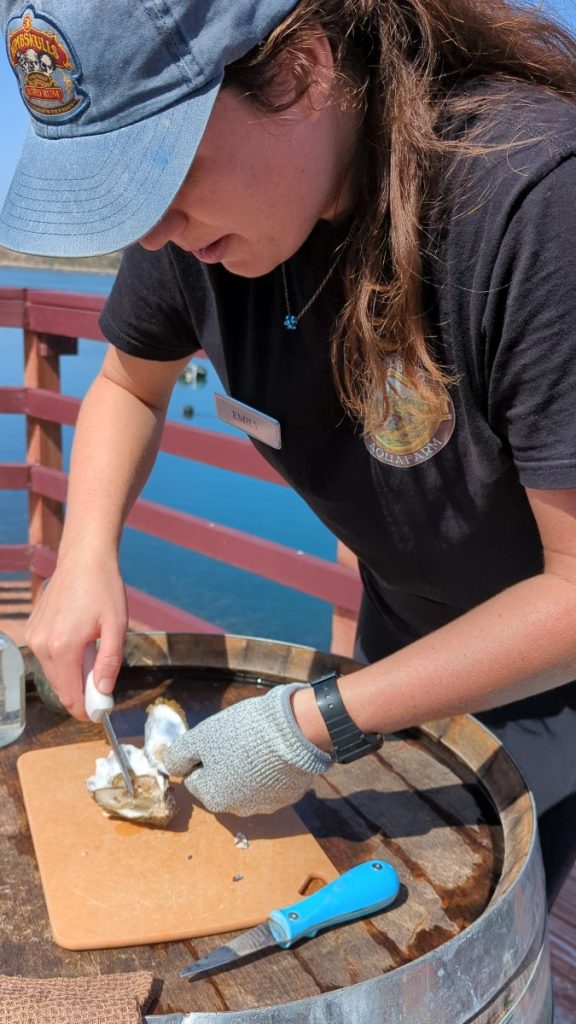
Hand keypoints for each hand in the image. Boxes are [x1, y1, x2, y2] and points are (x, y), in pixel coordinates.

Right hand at [25, 553, 127, 720]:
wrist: (83, 559)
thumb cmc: (103, 589)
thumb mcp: (116, 627)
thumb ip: (108, 662)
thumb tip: (103, 692)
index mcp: (63, 647)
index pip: (70, 695)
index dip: (86, 709)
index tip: (101, 711)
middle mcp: (42, 645)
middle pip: (60, 688)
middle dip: (81, 693)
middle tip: (103, 685)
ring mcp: (34, 636)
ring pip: (53, 673)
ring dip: (73, 675)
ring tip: (94, 655)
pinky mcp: (33, 629)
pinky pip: (48, 657)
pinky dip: (63, 660)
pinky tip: (81, 643)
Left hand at [163, 684, 332, 815]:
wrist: (294, 731)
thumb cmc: (242, 733)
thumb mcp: (201, 736)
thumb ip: (179, 753)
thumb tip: (169, 764)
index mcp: (213, 798)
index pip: (194, 778)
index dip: (202, 756)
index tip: (216, 740)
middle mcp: (237, 810)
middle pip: (220, 784)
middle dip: (224, 765)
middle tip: (236, 740)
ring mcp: (266, 805)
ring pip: (246, 785)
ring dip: (247, 769)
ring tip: (257, 745)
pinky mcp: (288, 796)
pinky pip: (270, 784)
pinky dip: (269, 771)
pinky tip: (274, 753)